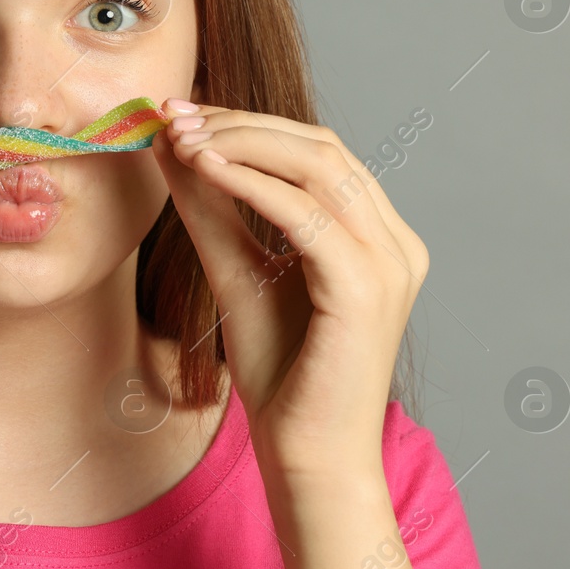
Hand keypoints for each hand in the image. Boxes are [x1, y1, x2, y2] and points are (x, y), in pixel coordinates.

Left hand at [150, 98, 428, 482]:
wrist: (308, 455)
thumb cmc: (281, 375)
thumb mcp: (236, 272)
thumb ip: (212, 210)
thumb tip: (174, 145)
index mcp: (376, 236)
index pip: (316, 152)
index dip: (248, 123)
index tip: (181, 113)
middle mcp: (395, 243)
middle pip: (320, 149)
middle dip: (241, 124)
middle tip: (174, 115)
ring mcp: (390, 264)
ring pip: (318, 169)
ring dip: (242, 144)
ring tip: (181, 138)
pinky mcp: (367, 291)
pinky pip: (308, 216)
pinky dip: (252, 184)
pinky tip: (205, 170)